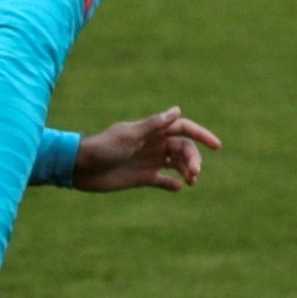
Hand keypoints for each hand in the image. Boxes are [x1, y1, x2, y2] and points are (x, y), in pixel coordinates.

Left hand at [74, 106, 221, 192]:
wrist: (79, 168)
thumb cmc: (102, 148)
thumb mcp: (129, 136)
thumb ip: (153, 125)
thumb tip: (177, 110)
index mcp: (151, 131)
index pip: (183, 129)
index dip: (201, 135)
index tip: (216, 146)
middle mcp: (153, 145)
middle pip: (183, 148)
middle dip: (193, 158)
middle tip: (194, 172)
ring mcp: (148, 161)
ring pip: (177, 164)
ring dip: (188, 170)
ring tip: (191, 180)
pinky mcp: (142, 177)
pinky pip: (164, 181)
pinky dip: (173, 184)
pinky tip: (178, 187)